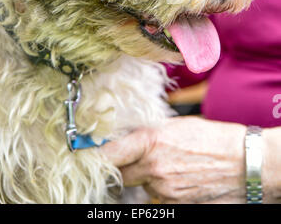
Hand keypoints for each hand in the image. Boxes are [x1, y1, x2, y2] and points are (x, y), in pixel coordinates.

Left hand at [101, 116, 246, 203]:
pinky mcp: (176, 205)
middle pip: (123, 173)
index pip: (111, 154)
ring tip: (172, 164)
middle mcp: (154, 168)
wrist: (243, 163)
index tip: (88, 153)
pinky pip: (160, 198)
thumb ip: (150, 131)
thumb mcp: (177, 125)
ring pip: (142, 185)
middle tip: (140, 157)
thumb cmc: (213, 138)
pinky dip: (164, 189)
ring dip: (148, 177)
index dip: (97, 155)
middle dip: (126, 166)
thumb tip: (130, 136)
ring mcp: (165, 190)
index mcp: (151, 142)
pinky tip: (181, 177)